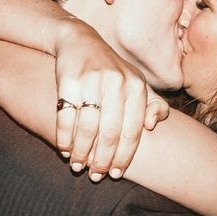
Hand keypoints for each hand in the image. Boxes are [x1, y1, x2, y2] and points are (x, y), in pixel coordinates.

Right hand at [53, 19, 168, 180]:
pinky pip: (66, 116)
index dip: (123, 156)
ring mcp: (92, 80)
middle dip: (101, 159)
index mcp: (136, 86)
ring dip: (81, 152)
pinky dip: (64, 137)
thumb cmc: (111, 70)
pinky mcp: (68, 80)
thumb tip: (153, 126)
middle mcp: (116, 82)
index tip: (114, 174)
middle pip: (110, 133)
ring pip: (87, 127)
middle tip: (95, 175)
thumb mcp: (135, 82)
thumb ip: (152, 104)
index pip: (132, 131)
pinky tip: (63, 149)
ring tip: (77, 165)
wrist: (78, 40)